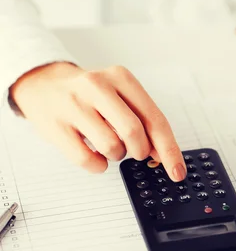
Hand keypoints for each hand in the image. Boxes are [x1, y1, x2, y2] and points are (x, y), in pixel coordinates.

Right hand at [9, 62, 186, 181]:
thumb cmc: (90, 96)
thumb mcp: (121, 98)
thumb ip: (144, 122)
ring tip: (109, 145)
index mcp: (121, 78)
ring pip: (112, 147)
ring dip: (117, 156)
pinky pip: (87, 160)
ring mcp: (74, 105)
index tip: (177, 171)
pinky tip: (95, 154)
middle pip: (134, 133)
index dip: (169, 150)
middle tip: (134, 151)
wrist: (43, 85)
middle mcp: (97, 87)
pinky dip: (98, 165)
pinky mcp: (56, 126)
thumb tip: (163, 154)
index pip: (154, 119)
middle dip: (140, 151)